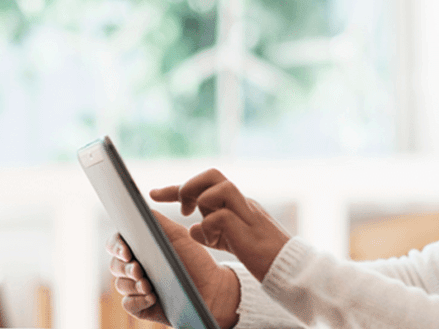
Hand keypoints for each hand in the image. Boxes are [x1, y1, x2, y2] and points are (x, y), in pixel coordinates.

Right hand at [106, 209, 240, 328]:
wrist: (212, 286)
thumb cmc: (194, 258)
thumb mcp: (179, 235)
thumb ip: (158, 221)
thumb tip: (138, 207)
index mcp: (140, 248)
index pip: (116, 243)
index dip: (117, 246)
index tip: (127, 251)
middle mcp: (135, 267)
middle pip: (115, 265)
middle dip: (126, 267)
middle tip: (139, 270)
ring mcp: (137, 287)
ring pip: (121, 285)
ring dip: (133, 285)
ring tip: (149, 285)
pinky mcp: (142, 306)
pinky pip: (129, 305)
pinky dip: (138, 301)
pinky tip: (152, 297)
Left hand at [152, 168, 290, 281]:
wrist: (286, 265)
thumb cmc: (258, 254)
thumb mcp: (228, 239)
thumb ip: (211, 231)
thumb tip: (192, 228)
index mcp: (233, 202)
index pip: (204, 185)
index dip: (175, 188)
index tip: (152, 193)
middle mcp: (240, 201)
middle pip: (213, 174)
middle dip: (189, 186)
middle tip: (182, 209)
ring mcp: (246, 212)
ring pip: (220, 186)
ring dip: (202, 202)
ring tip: (199, 222)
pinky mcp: (248, 228)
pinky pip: (221, 216)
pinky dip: (209, 227)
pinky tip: (210, 240)